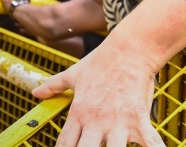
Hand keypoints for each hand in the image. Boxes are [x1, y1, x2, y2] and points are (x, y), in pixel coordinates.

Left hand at [32, 38, 163, 145]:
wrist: (129, 49)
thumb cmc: (102, 61)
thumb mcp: (73, 74)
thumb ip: (54, 86)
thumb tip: (36, 93)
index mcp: (79, 112)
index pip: (65, 144)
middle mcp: (96, 120)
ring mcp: (118, 121)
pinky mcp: (139, 118)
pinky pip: (149, 141)